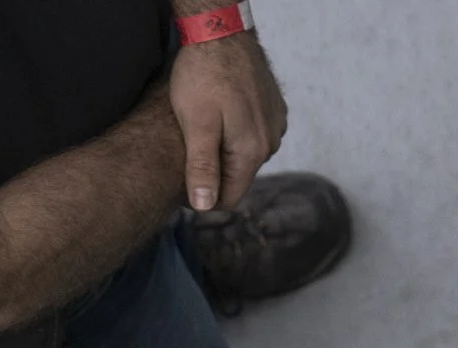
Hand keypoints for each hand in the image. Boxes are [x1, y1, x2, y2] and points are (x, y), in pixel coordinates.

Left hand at [168, 32, 285, 211]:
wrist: (220, 31)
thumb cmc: (203, 75)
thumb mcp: (196, 124)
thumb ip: (202, 168)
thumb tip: (204, 206)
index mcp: (252, 152)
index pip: (229, 198)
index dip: (203, 198)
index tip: (181, 184)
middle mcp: (271, 142)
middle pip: (238, 177)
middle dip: (214, 172)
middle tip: (188, 150)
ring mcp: (276, 124)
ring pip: (246, 156)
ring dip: (225, 151)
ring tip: (203, 128)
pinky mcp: (274, 108)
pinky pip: (255, 134)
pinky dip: (237, 131)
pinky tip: (220, 114)